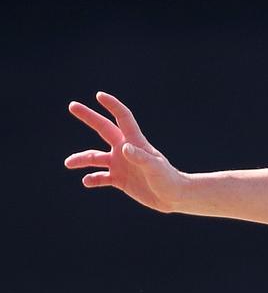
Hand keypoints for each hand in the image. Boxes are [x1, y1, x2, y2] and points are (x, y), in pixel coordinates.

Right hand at [65, 92, 184, 211]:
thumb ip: (140, 157)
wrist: (173, 197)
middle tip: (72, 105)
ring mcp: (121, 164)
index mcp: (135, 142)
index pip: (123, 118)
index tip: (99, 95)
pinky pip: (101, 177)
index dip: (112, 106)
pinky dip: (92, 178)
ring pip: (96, 157)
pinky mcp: (120, 180)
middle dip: (89, 117)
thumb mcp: (155, 167)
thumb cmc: (167, 179)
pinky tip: (86, 181)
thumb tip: (124, 147)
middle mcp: (125, 150)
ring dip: (82, 159)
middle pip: (103, 129)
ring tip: (68, 163)